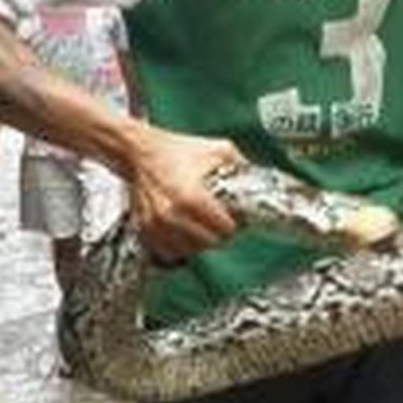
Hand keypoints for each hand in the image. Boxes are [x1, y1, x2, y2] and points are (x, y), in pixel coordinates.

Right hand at [126, 126, 240, 262]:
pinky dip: (178, 246)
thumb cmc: (177, 150)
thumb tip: (262, 179)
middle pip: (208, 243)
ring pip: (188, 251)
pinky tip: (184, 232)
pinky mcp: (143, 230)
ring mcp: (154, 225)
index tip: (235, 216)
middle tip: (220, 221)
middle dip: (219, 233)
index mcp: (192, 197)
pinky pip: (167, 253)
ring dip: (198, 242)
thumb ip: (242, 165)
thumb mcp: (218, 150)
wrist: (140, 151)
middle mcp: (171, 215)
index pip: (225, 230)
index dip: (235, 224)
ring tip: (202, 225)